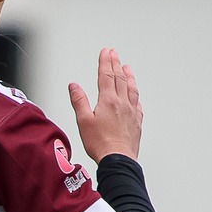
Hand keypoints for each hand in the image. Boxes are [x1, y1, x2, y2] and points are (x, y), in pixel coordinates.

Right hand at [68, 48, 141, 162]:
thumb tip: (74, 86)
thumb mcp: (83, 121)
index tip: (105, 51)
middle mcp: (122, 103)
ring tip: (127, 67)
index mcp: (108, 101)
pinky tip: (134, 95)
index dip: (105, 62)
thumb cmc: (100, 143)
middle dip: (115, 63)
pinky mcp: (136, 122)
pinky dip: (135, 94)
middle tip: (114, 53)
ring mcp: (131, 112)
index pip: (106, 76)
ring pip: (131, 88)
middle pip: (119, 78)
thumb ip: (79, 101)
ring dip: (128, 76)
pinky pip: (137, 103)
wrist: (118, 159)